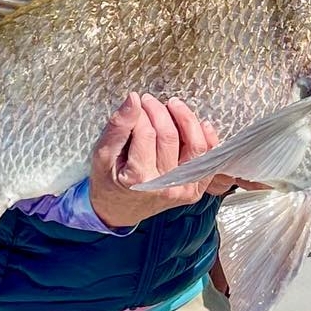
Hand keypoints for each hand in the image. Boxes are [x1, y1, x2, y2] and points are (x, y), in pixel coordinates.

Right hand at [88, 93, 220, 228]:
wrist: (117, 211)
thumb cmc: (108, 182)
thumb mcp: (102, 154)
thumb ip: (118, 126)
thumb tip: (133, 99)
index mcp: (138, 178)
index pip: (146, 132)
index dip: (142, 112)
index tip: (136, 103)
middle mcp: (164, 186)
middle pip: (170, 136)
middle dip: (160, 111)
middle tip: (150, 100)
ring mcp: (182, 189)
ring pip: (196, 146)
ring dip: (187, 119)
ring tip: (173, 105)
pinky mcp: (193, 190)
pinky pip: (208, 161)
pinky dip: (208, 140)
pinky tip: (200, 124)